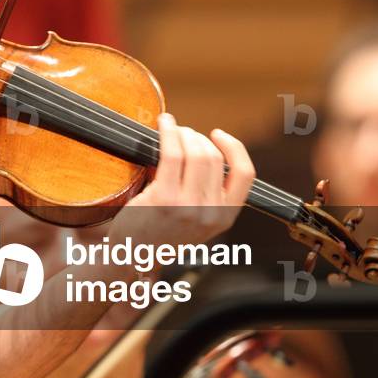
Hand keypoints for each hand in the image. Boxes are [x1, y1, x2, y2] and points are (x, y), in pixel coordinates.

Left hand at [111, 112, 255, 249]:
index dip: (234, 148)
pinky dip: (168, 132)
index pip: (245, 174)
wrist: (131, 254)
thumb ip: (210, 193)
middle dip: (197, 137)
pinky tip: (164, 124)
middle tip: (182, 134)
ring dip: (183, 133)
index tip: (217, 135)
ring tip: (172, 129)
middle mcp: (210, 213)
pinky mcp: (163, 199)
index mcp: (225, 217)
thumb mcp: (198, 219)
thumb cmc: (161, 231)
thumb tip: (206, 149)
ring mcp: (188, 207)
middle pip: (214, 157)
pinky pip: (171, 154)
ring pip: (195, 153)